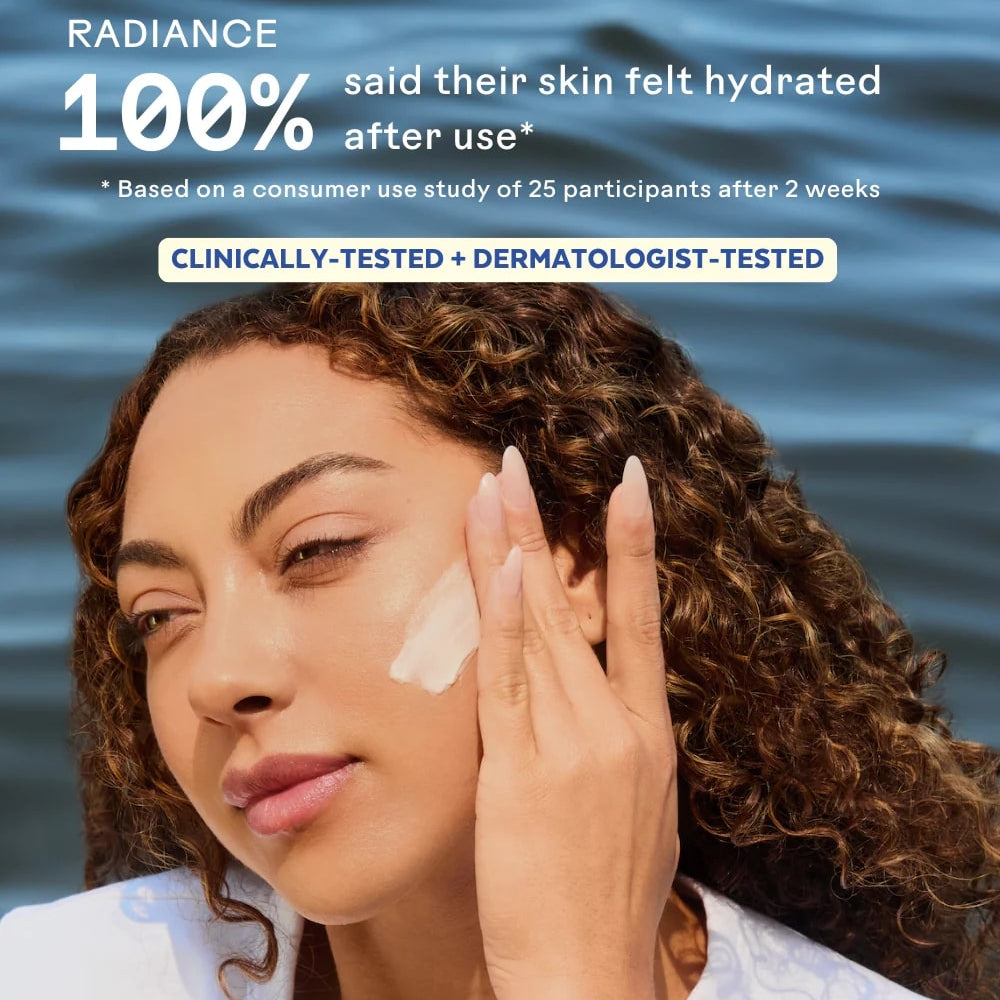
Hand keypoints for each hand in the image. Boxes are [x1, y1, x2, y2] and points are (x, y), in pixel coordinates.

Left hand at [465, 447, 678, 999]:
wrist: (589, 973)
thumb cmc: (608, 903)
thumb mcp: (638, 813)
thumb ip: (616, 749)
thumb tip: (598, 708)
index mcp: (649, 734)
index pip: (643, 619)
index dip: (636, 548)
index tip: (629, 485)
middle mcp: (618, 726)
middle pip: (580, 605)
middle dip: (550, 525)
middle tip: (522, 460)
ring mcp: (573, 743)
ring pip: (540, 627)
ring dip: (515, 549)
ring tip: (496, 482)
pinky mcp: (524, 770)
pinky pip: (512, 679)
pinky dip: (506, 619)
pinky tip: (501, 565)